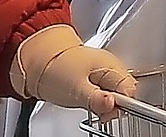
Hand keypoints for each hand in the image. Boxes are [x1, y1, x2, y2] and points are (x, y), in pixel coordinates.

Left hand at [10, 25, 135, 121]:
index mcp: (111, 66)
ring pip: (114, 94)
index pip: (131, 92)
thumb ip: (97, 100)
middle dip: (114, 105)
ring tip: (86, 102)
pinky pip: (103, 92)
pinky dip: (97, 99)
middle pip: (125, 94)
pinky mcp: (92, 77)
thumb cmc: (54, 67)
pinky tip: (85, 99)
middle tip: (95, 108)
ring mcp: (101, 71)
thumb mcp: (77, 88)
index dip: (121, 105)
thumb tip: (113, 105)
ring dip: (104, 103)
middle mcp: (110, 67)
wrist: (34, 55)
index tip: (107, 111)